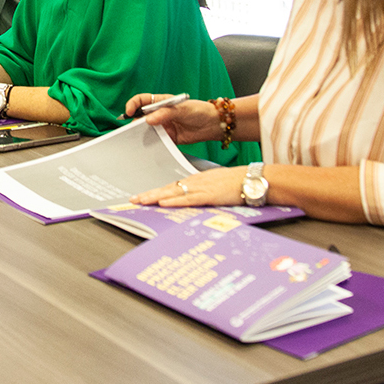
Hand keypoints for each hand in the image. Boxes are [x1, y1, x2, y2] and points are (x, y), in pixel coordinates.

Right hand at [125, 95, 224, 144]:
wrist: (213, 125)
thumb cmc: (200, 111)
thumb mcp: (182, 109)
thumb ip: (165, 114)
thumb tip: (148, 120)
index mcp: (161, 102)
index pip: (142, 100)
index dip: (133, 105)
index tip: (129, 112)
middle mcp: (160, 114)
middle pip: (141, 116)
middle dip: (135, 122)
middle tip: (133, 129)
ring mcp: (163, 126)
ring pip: (147, 130)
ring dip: (142, 134)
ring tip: (138, 139)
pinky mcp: (168, 138)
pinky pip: (156, 141)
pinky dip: (151, 144)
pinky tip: (150, 146)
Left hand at [131, 165, 245, 207]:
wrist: (250, 179)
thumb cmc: (235, 183)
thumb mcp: (214, 186)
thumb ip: (200, 192)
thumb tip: (189, 199)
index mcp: (195, 181)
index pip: (170, 187)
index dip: (155, 193)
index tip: (141, 197)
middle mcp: (194, 183)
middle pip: (167, 189)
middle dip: (149, 195)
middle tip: (133, 200)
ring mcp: (200, 189)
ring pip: (173, 193)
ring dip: (156, 198)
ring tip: (141, 201)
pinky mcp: (208, 196)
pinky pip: (188, 199)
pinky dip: (175, 201)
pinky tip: (164, 203)